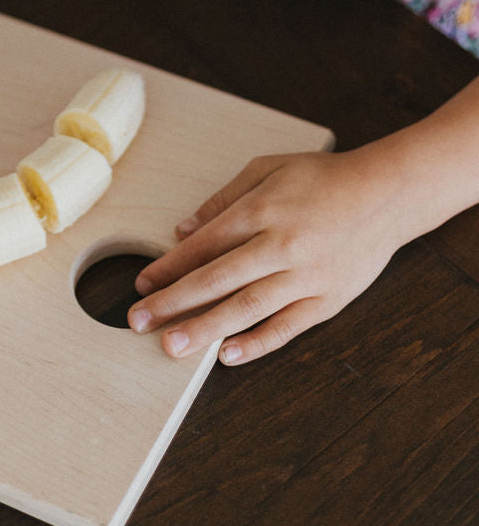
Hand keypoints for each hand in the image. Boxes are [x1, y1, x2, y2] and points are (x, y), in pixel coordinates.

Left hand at [128, 148, 405, 364]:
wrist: (387, 194)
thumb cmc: (322, 178)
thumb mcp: (268, 169)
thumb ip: (223, 199)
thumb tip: (183, 229)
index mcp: (262, 210)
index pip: (204, 245)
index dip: (169, 267)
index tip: (142, 285)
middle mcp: (281, 245)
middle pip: (218, 279)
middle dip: (174, 303)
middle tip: (139, 323)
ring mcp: (306, 276)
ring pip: (248, 308)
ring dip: (206, 329)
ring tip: (172, 347)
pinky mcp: (328, 300)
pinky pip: (288, 326)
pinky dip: (257, 343)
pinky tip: (228, 355)